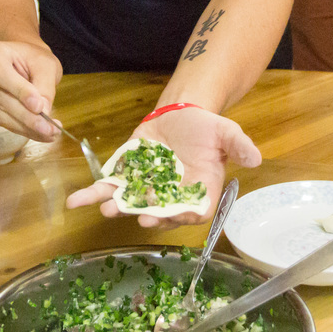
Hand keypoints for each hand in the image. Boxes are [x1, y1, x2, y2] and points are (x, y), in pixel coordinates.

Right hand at [0, 40, 63, 141]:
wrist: (23, 60)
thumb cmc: (34, 58)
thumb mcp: (45, 64)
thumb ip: (44, 85)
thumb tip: (43, 111)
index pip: (1, 74)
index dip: (19, 92)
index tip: (39, 106)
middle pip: (1, 99)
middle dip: (27, 117)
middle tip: (50, 128)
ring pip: (2, 115)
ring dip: (27, 128)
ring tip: (51, 133)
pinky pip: (4, 122)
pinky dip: (23, 129)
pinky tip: (41, 133)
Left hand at [65, 105, 261, 229]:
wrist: (182, 114)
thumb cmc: (206, 127)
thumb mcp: (226, 132)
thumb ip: (238, 145)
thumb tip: (256, 157)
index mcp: (198, 192)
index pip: (193, 211)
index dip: (183, 215)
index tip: (175, 214)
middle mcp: (170, 196)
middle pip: (159, 214)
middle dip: (147, 216)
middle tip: (139, 217)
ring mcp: (146, 187)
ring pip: (129, 203)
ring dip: (116, 207)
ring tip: (105, 209)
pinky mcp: (126, 175)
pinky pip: (109, 187)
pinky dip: (92, 193)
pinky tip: (76, 201)